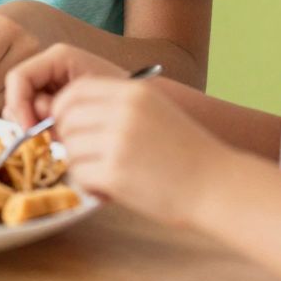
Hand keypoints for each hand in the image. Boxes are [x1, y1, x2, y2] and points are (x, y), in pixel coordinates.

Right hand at [2, 42, 125, 129]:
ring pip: (23, 109)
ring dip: (36, 125)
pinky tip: (61, 136)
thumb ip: (55, 107)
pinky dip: (43, 130)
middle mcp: (49, 68)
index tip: (29, 129)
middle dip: (27, 117)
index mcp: (57, 57)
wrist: (144, 106)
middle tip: (47, 135)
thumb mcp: (87, 99)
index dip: (17, 104)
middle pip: (17, 94)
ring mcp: (51, 86)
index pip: (18, 78)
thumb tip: (31, 124)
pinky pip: (36, 118)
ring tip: (59, 135)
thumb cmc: (122, 96)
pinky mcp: (55, 103)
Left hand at [47, 74, 225, 226]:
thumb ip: (115, 106)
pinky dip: (89, 185)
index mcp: (133, 92)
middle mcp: (123, 111)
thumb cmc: (185, 152)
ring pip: (70, 148)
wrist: (216, 185)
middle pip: (67, 118)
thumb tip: (65, 114)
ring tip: (104, 174)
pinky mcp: (116, 173)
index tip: (69, 126)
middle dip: (69, 138)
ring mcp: (118, 142)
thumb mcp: (154, 111)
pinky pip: (80, 174)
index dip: (64, 109)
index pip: (75, 90)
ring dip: (80, 164)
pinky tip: (108, 189)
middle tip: (86, 155)